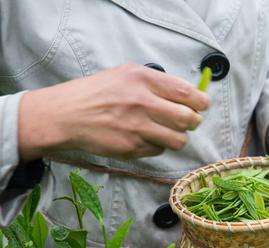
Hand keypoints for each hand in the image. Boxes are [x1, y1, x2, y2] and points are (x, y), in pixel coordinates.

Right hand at [17, 64, 209, 161]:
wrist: (65, 114)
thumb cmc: (97, 93)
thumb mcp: (126, 75)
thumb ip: (156, 83)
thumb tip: (188, 95)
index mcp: (143, 79)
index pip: (187, 92)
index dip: (201, 102)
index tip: (202, 106)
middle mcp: (142, 102)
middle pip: (188, 119)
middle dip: (193, 122)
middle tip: (188, 122)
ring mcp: (137, 127)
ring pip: (178, 140)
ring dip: (178, 138)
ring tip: (169, 133)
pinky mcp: (131, 147)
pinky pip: (159, 150)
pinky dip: (157, 146)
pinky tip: (144, 138)